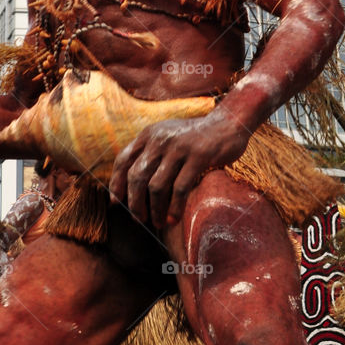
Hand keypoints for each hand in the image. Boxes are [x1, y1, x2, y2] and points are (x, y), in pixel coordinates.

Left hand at [109, 111, 250, 227]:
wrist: (228, 123)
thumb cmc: (196, 137)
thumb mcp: (168, 136)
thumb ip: (150, 152)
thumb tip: (130, 185)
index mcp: (149, 134)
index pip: (123, 160)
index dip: (116, 183)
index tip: (116, 202)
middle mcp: (160, 139)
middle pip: (137, 176)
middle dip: (134, 202)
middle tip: (139, 219)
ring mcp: (179, 148)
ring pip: (157, 186)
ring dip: (154, 209)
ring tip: (157, 222)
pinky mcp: (198, 157)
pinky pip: (180, 188)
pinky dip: (174, 207)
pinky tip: (173, 218)